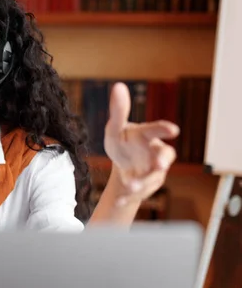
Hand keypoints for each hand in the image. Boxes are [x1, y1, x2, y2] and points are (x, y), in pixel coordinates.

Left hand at [103, 82, 179, 206]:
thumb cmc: (123, 142)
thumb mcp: (115, 127)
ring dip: (143, 181)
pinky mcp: (141, 187)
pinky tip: (118, 201)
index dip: (164, 129)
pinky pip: (134, 193)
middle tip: (160, 164)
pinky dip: (126, 197)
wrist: (123, 164)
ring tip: (132, 185)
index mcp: (146, 136)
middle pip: (164, 156)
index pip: (156, 130)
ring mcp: (150, 171)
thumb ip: (118, 110)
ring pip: (152, 177)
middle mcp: (154, 154)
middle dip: (162, 160)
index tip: (172, 129)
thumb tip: (118, 86)